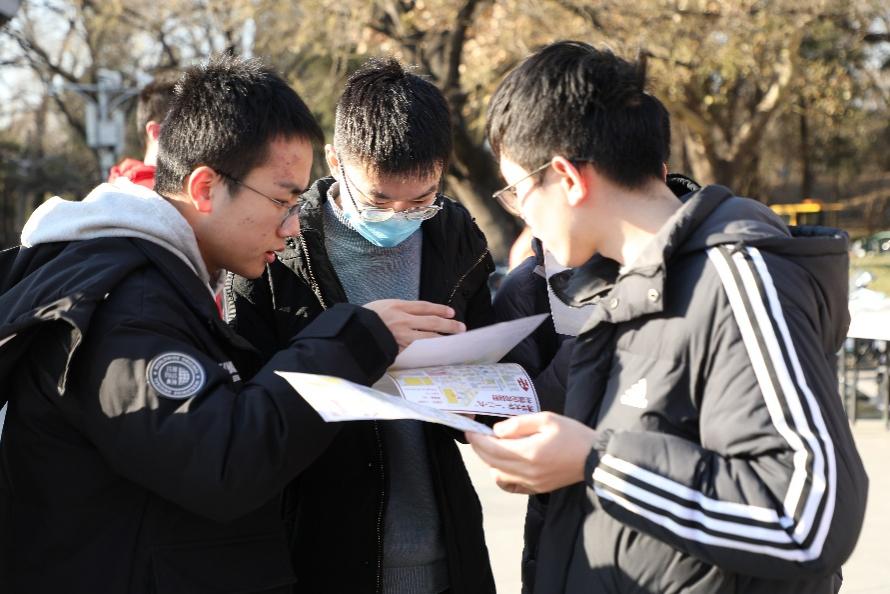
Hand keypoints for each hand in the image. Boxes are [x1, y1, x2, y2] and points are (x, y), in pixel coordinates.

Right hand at [363, 299, 465, 350]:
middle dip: (449, 325)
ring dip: (443, 339)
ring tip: (454, 341)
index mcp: (397, 306)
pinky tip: (437, 352)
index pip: (424, 307)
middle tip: (461, 328)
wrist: (351, 333)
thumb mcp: (381, 306)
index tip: (451, 312)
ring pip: (428, 338)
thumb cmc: (364, 319)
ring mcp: (401, 336)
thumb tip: (417, 314)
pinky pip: (417, 350)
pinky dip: (429, 351)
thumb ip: (399, 309)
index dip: (440, 309)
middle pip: (431, 322)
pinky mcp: (398, 349)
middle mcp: (402, 320)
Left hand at [465, 412, 598, 494]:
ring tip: (491, 446)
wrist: (594, 458)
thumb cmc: (572, 434)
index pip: (493, 448)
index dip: (477, 439)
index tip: (469, 429)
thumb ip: (518, 424)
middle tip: (473, 435)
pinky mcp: (536, 489)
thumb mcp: (546, 419)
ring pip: (498, 475)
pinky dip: (500, 475)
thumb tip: (497, 431)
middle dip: (479, 448)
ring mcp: (531, 483)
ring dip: (489, 461)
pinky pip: (510, 485)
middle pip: (492, 462)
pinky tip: (502, 464)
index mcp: (529, 453)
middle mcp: (527, 471)